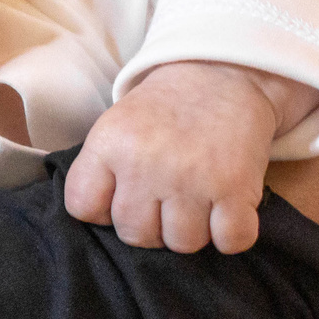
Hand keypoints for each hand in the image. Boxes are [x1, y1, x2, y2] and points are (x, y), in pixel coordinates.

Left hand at [64, 62, 318, 252]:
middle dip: (151, 224)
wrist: (223, 74)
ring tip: (197, 200)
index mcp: (111, 143)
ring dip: (192, 230)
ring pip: (182, 244)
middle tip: (166, 197)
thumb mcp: (116, 125)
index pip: (82, 207)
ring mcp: (192, 179)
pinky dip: (231, 234)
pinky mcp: (236, 188)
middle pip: (135, 235)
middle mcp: (147, 163)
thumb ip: (99, 171)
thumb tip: (101, 224)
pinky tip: (227, 209)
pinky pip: (230, 242)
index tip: (123, 195)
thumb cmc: (165, 110)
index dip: (102, 210)